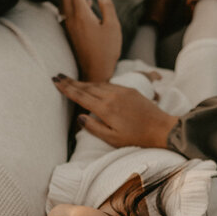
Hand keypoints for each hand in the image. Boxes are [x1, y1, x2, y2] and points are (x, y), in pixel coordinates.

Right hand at [53, 74, 179, 148]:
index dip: (67, 89)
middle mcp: (111, 96)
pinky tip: (92, 84)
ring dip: (83, 82)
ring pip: (97, 84)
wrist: (161, 128)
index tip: (56, 82)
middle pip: (86, 87)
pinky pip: (108, 84)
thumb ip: (94, 128)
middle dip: (71, 82)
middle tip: (58, 76)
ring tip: (71, 80)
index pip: (81, 96)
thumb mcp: (112, 139)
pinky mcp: (130, 90)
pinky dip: (97, 84)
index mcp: (105, 109)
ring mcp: (121, 91)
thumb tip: (80, 117)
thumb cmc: (137, 138)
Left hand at [60, 0, 121, 81]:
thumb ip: (107, 7)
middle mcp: (70, 19)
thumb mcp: (113, 26)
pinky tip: (87, 6)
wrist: (95, 72)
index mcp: (81, 14)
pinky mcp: (69, 33)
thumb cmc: (107, 50)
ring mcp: (68, 26)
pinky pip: (66, 12)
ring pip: (63, 2)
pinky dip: (74, 4)